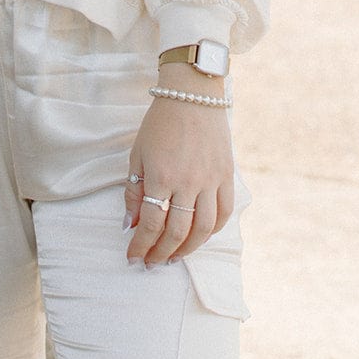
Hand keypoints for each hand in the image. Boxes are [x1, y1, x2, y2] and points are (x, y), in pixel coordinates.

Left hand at [123, 86, 233, 265]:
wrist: (192, 95)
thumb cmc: (160, 123)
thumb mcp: (138, 154)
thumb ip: (134, 191)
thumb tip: (130, 225)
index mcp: (161, 176)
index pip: (151, 223)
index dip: (140, 245)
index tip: (133, 257)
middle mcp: (188, 182)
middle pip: (177, 232)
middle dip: (161, 253)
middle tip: (151, 263)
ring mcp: (211, 180)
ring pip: (203, 229)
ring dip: (188, 249)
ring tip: (174, 257)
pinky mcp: (227, 175)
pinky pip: (224, 212)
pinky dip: (213, 230)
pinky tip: (200, 236)